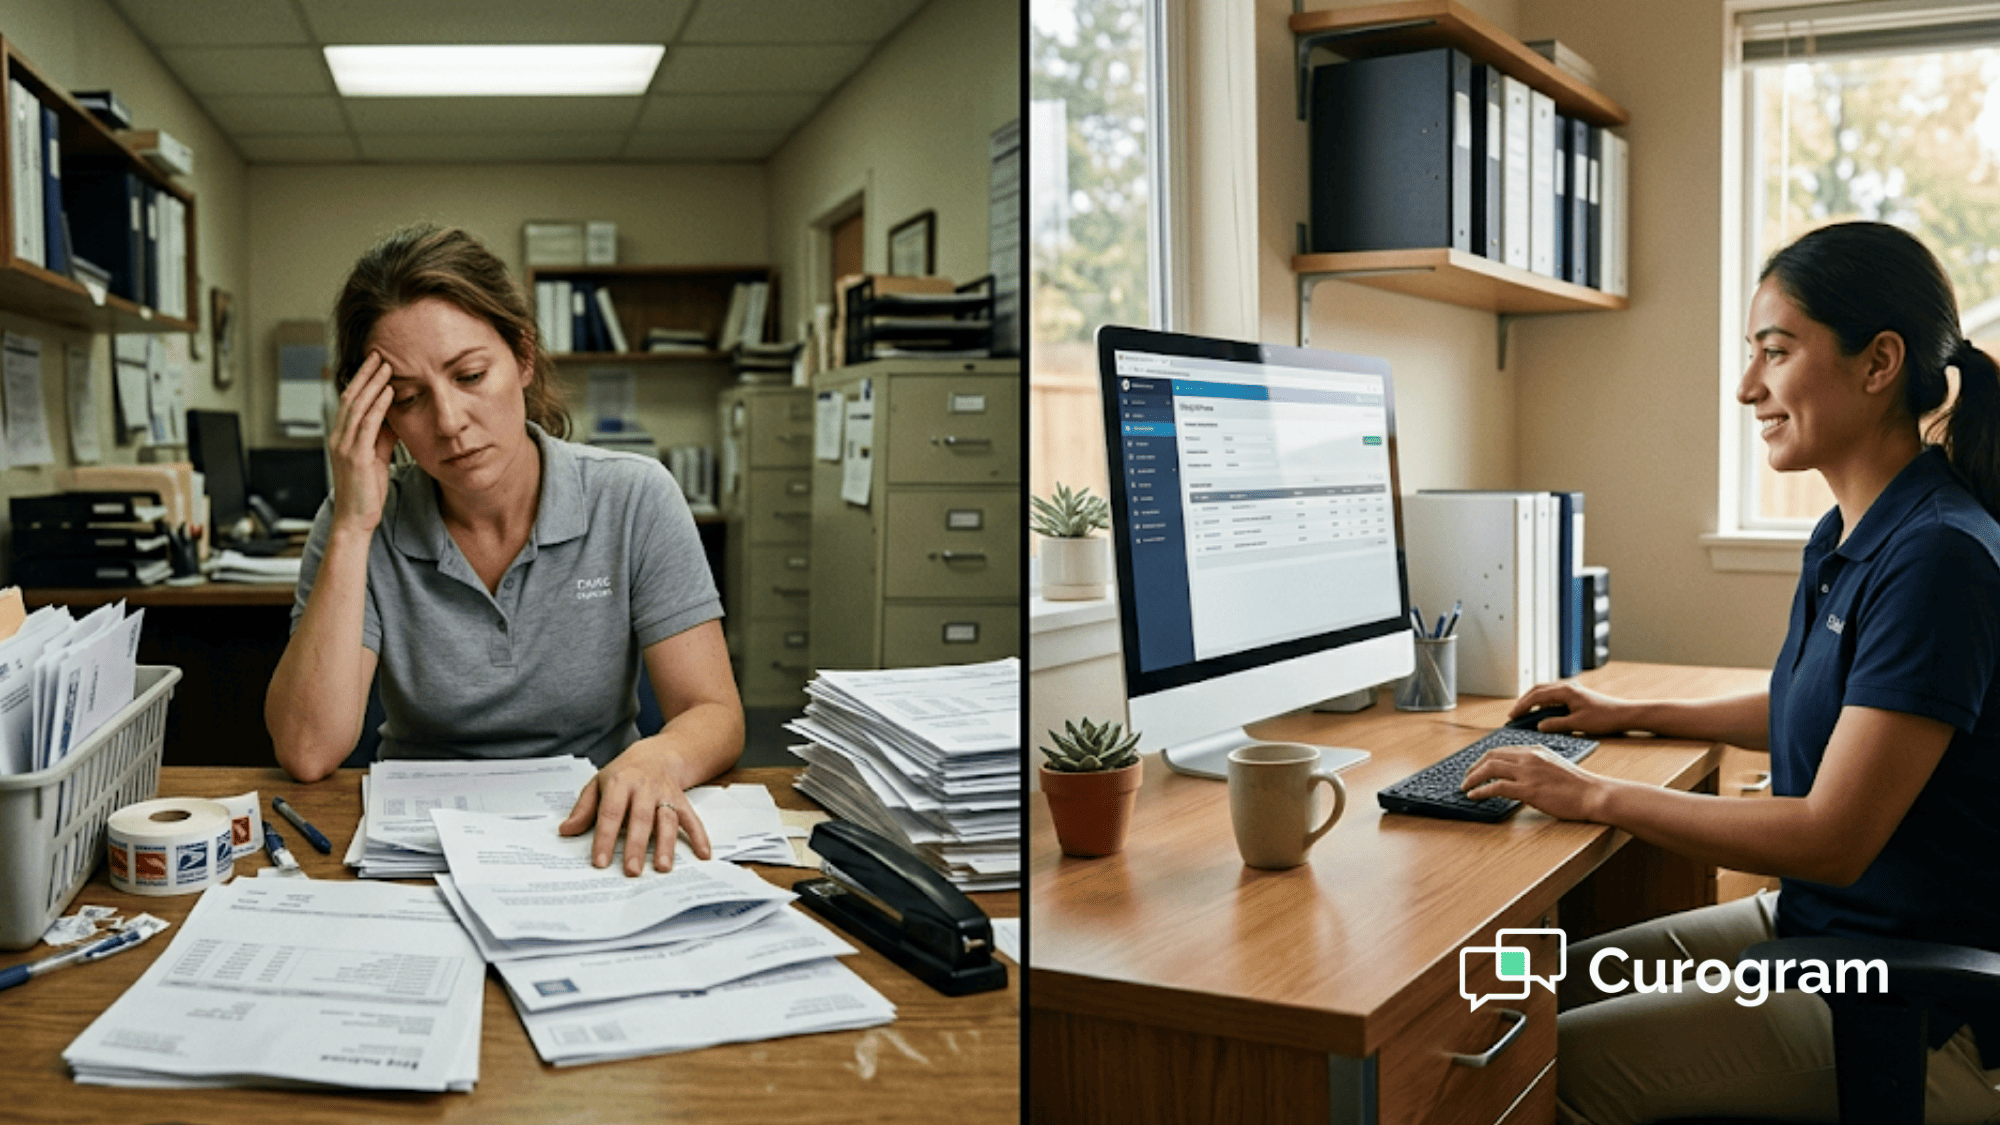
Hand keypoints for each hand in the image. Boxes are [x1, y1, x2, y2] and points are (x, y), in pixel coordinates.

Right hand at [328, 351, 399, 534]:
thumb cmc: (366, 492)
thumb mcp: (377, 458)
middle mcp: (339, 438)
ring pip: (357, 406)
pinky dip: (378, 406)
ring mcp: (345, 446)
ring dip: (372, 384)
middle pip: (350, 397)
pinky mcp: (356, 457)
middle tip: (378, 354)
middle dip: (365, 375)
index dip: (361, 381)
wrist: (356, 520)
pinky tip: (388, 392)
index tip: (375, 364)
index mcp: (342, 438)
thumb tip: (395, 418)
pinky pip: (367, 425)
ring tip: (386, 366)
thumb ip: (383, 437)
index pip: (350, 402)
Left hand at [558, 753, 713, 875]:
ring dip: (666, 845)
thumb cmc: (624, 773)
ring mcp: (665, 795)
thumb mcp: (598, 784)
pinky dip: (700, 836)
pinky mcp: (681, 801)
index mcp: (619, 783)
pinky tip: (703, 854)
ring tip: (663, 868)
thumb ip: (584, 809)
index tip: (600, 862)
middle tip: (631, 870)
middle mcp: (644, 788)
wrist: (657, 754)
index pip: (610, 813)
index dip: (604, 838)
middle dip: (636, 846)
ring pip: (667, 820)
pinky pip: (692, 819)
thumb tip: (566, 831)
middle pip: (640, 819)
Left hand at [1461, 744, 1606, 821]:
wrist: (1594, 794)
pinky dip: (1481, 790)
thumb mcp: (1554, 765)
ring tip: (1465, 787)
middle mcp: (1529, 757)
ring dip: (1472, 778)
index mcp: (1535, 750)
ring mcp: (1528, 772)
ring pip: (1490, 768)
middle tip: (1466, 777)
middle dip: (1474, 767)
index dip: (1485, 759)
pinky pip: (1496, 787)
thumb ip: (1536, 765)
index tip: (1476, 767)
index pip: (1501, 750)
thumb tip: (1520, 775)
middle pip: (1491, 756)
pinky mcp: (1529, 789)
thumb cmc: (1578, 785)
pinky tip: (1474, 796)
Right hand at [1505, 681, 1637, 735]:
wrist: (1624, 714)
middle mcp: (1567, 687)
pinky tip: (1540, 712)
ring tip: (1523, 713)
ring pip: (1545, 692)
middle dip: (1524, 702)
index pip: (1536, 696)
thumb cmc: (1604, 718)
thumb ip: (1556, 724)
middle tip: (1513, 715)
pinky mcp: (1575, 695)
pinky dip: (1542, 703)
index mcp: (1565, 691)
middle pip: (1538, 690)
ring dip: (1532, 701)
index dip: (1522, 706)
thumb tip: (1540, 726)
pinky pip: (1553, 696)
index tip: (1512, 716)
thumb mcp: (1578, 725)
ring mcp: (1571, 690)